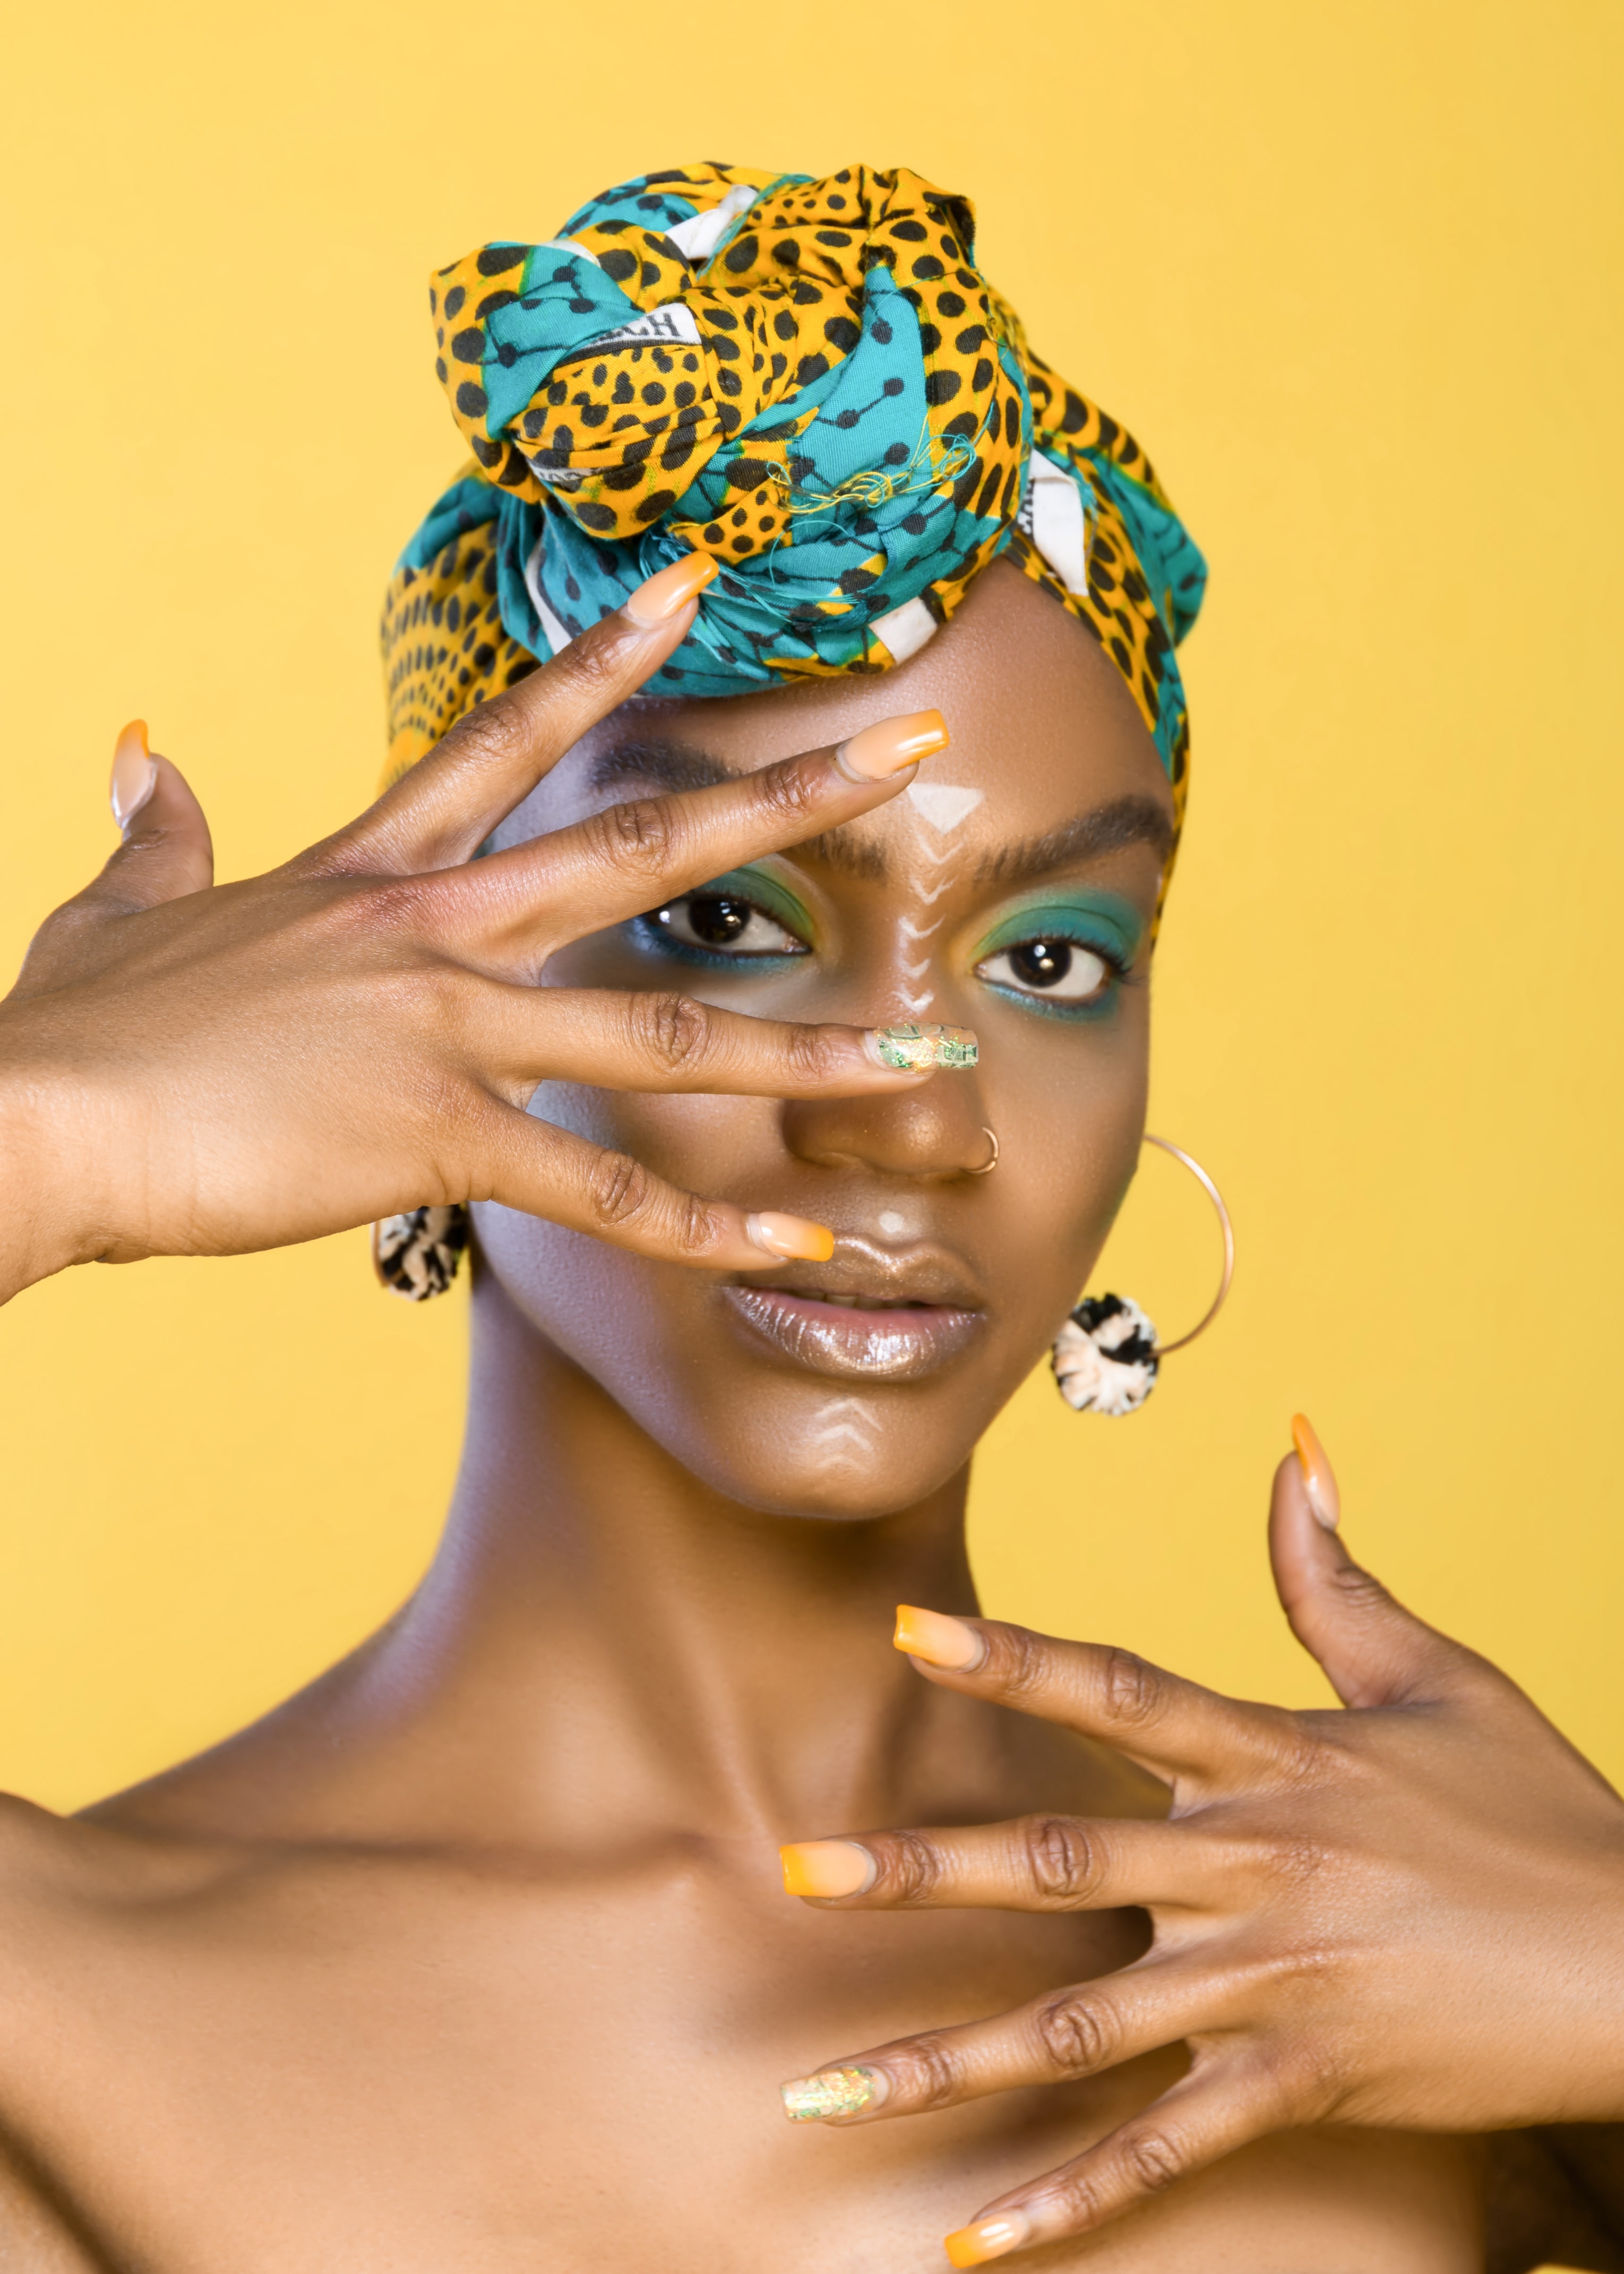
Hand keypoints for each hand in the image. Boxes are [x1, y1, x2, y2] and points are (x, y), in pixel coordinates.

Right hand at [0, 556, 952, 1302]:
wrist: (28, 1117)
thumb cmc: (77, 1030)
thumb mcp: (125, 904)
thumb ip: (160, 826)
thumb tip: (142, 745)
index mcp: (373, 873)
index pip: (510, 739)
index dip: (608, 659)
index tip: (694, 587)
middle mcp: (433, 933)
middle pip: (639, 847)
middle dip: (788, 798)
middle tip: (913, 747)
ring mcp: (444, 1030)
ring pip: (664, 1033)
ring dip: (808, 1048)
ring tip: (925, 1053)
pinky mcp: (434, 1139)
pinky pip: (601, 1197)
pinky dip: (704, 1232)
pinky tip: (795, 1251)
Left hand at [778, 1421, 1623, 2263]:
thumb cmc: (1538, 1809)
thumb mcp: (1438, 1677)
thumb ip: (1336, 1576)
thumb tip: (1294, 1447)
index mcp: (1277, 1757)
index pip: (1120, 1692)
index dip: (1012, 1660)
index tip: (906, 1632)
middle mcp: (1255, 1866)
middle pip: (1062, 1861)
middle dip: (919, 1870)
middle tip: (793, 1871)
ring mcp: (1272, 1982)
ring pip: (1080, 2024)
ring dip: (941, 2060)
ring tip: (821, 2093)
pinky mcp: (1301, 2082)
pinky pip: (1163, 2150)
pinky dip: (1066, 2197)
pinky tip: (969, 2241)